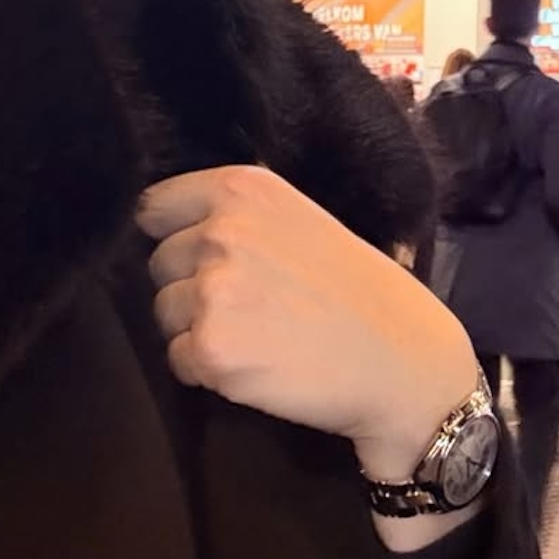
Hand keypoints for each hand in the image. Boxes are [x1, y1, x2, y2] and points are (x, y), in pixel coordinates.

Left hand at [136, 166, 478, 487]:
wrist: (403, 361)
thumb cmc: (363, 292)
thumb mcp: (302, 220)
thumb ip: (241, 218)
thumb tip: (177, 232)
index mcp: (243, 188)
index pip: (155, 208)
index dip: (175, 237)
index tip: (205, 260)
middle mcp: (221, 229)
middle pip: (158, 263)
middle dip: (189, 286)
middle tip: (250, 305)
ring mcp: (212, 289)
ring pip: (164, 312)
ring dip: (197, 329)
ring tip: (257, 336)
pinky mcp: (211, 347)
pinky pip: (178, 358)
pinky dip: (207, 370)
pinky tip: (257, 366)